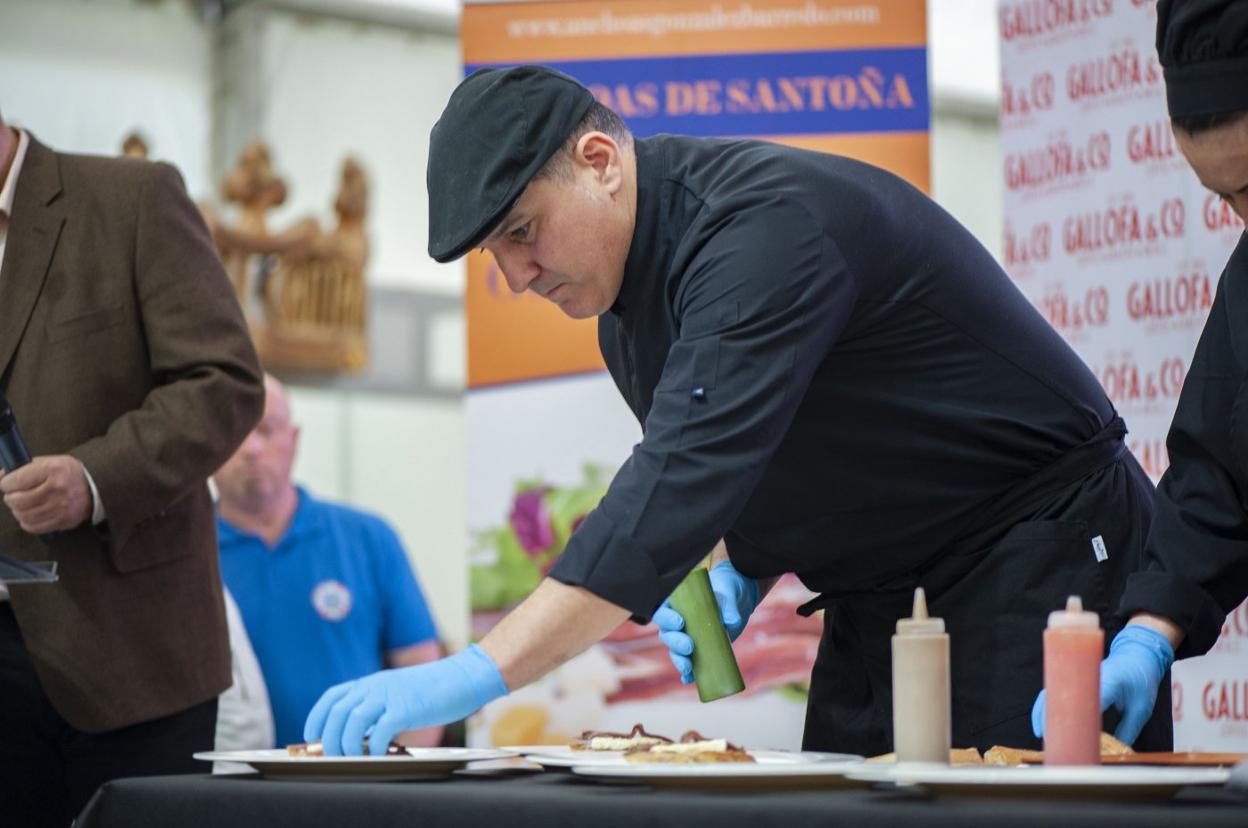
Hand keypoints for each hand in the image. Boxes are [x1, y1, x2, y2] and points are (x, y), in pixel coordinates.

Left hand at [0, 455, 91, 532]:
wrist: (96, 487)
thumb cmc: (69, 473)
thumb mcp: (49, 462)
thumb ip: (25, 467)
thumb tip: (1, 476)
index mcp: (52, 470)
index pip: (15, 481)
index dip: (6, 483)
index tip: (7, 483)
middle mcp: (57, 489)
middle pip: (17, 500)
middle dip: (10, 498)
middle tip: (14, 495)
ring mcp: (61, 507)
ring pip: (23, 515)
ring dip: (18, 510)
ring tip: (22, 505)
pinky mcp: (63, 521)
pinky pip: (34, 527)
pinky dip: (27, 522)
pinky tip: (30, 515)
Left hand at [304, 643, 507, 755]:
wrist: (464, 676)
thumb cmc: (433, 689)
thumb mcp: (398, 692)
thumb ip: (379, 706)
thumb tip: (362, 733)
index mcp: (372, 682)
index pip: (333, 696)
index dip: (317, 717)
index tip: (311, 736)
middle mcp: (376, 686)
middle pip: (338, 712)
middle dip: (330, 739)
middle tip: (334, 757)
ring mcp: (391, 695)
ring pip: (353, 720)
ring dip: (348, 744)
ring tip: (354, 758)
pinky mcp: (407, 707)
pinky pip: (381, 730)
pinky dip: (375, 746)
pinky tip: (380, 755)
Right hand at [652, 561, 759, 683]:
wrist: (737, 599)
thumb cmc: (727, 589)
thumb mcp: (728, 593)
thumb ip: (729, 606)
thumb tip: (731, 623)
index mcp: (677, 603)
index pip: (663, 612)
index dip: (667, 619)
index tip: (680, 623)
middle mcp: (678, 622)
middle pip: (667, 634)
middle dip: (675, 642)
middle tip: (689, 646)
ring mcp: (687, 637)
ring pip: (675, 651)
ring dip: (679, 660)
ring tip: (688, 667)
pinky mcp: (699, 649)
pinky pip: (689, 663)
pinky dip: (688, 674)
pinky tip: (690, 680)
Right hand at [1030, 624, 1174, 745]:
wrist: (1138, 654)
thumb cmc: (1142, 680)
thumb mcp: (1142, 708)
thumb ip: (1129, 729)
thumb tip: (1115, 752)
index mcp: (1109, 680)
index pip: (1088, 698)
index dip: (1075, 717)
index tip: (1068, 735)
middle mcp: (1088, 674)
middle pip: (1060, 693)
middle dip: (1050, 716)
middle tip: (1048, 739)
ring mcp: (1078, 674)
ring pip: (1053, 691)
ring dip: (1044, 711)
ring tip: (1043, 734)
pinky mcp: (1074, 677)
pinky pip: (1055, 690)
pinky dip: (1047, 705)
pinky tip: (1044, 721)